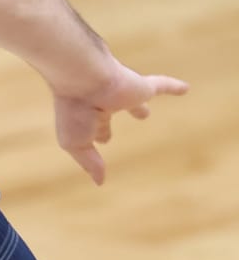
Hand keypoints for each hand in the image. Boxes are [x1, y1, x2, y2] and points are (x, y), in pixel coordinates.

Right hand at [52, 62, 188, 183]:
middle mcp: (104, 104)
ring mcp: (123, 94)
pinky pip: (160, 86)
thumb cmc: (74, 112)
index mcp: (88, 117)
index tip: (105, 139)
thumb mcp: (76, 144)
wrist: (84, 78)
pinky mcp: (140, 86)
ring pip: (135, 99)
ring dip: (140, 104)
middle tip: (132, 119)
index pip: (97, 127)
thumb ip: (90, 163)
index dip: (102, 133)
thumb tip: (100, 182)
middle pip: (113, 111)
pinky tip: (185, 89)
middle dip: (117, 116)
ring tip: (146, 110)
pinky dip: (172, 87)